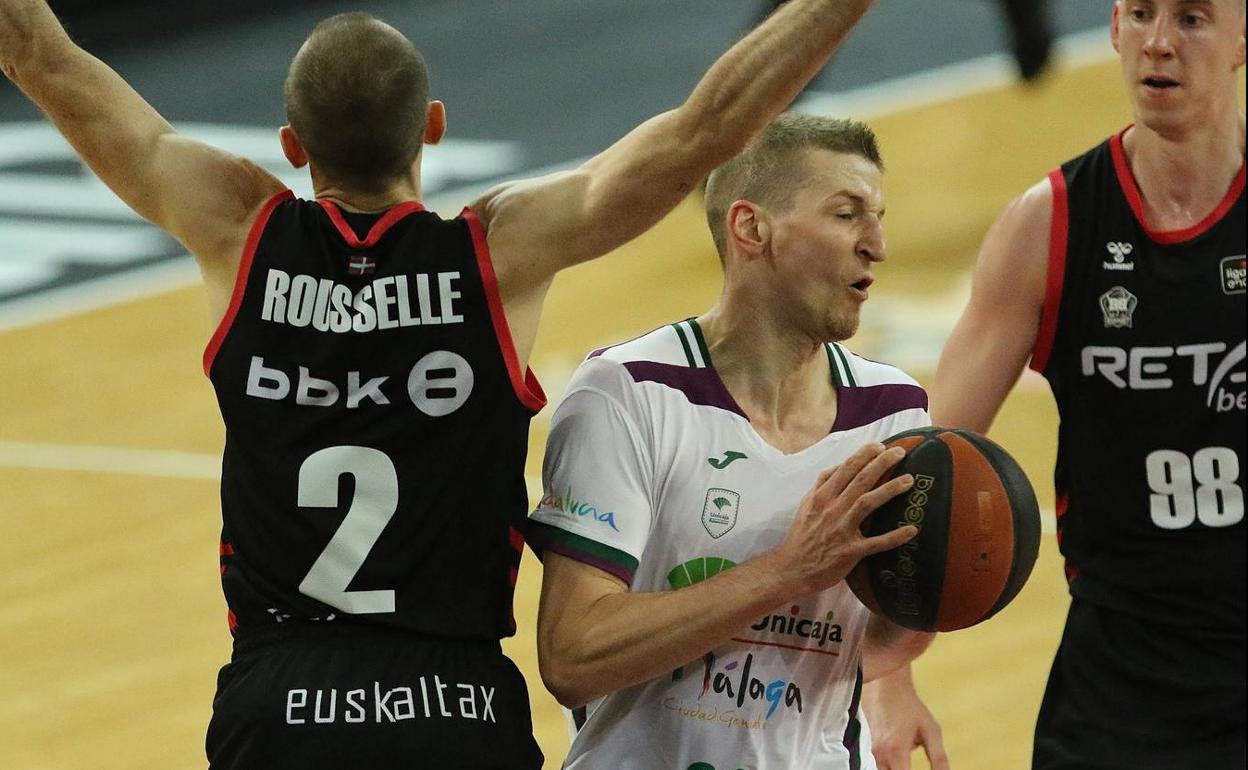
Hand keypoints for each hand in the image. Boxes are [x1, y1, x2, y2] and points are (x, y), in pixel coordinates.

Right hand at [774, 443, 916, 595]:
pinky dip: (895, 536)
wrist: (792, 569)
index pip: (845, 469)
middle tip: (899, 452)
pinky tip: (912, 529)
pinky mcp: (850, 552)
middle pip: (860, 480)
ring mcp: (841, 530)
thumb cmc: (802, 536)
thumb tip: (840, 467)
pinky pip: (876, 542)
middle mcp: (832, 510)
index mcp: (821, 497)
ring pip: (867, 503)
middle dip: (881, 463)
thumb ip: (822, 485)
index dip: (864, 455)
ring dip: (889, 490)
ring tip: (909, 480)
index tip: (879, 446)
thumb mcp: (806, 505)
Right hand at [863, 666, 949, 769]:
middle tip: (912, 765)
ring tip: (906, 755)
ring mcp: (871, 749)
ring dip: (896, 769)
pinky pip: (878, 763)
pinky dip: (889, 764)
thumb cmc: (910, 707)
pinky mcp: (868, 745)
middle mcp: (879, 754)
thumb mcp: (931, 731)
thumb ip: (939, 758)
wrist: (887, 685)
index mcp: (896, 752)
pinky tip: (899, 753)